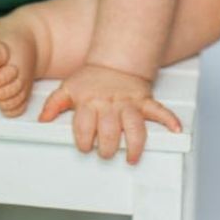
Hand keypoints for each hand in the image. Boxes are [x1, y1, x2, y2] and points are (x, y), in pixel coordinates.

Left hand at [38, 62, 180, 164]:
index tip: (84, 146)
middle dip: (106, 146)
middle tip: (105, 153)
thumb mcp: (68, 88)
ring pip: (134, 125)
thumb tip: (42, 120)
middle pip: (109, 130)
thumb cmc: (90, 80)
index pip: (84, 124)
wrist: (114, 62)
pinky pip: (159, 111)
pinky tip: (177, 130)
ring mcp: (128, 104)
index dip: (83, 139)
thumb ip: (54, 104)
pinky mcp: (144, 102)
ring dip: (133, 143)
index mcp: (90, 102)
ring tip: (130, 157)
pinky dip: (169, 120)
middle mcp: (109, 104)